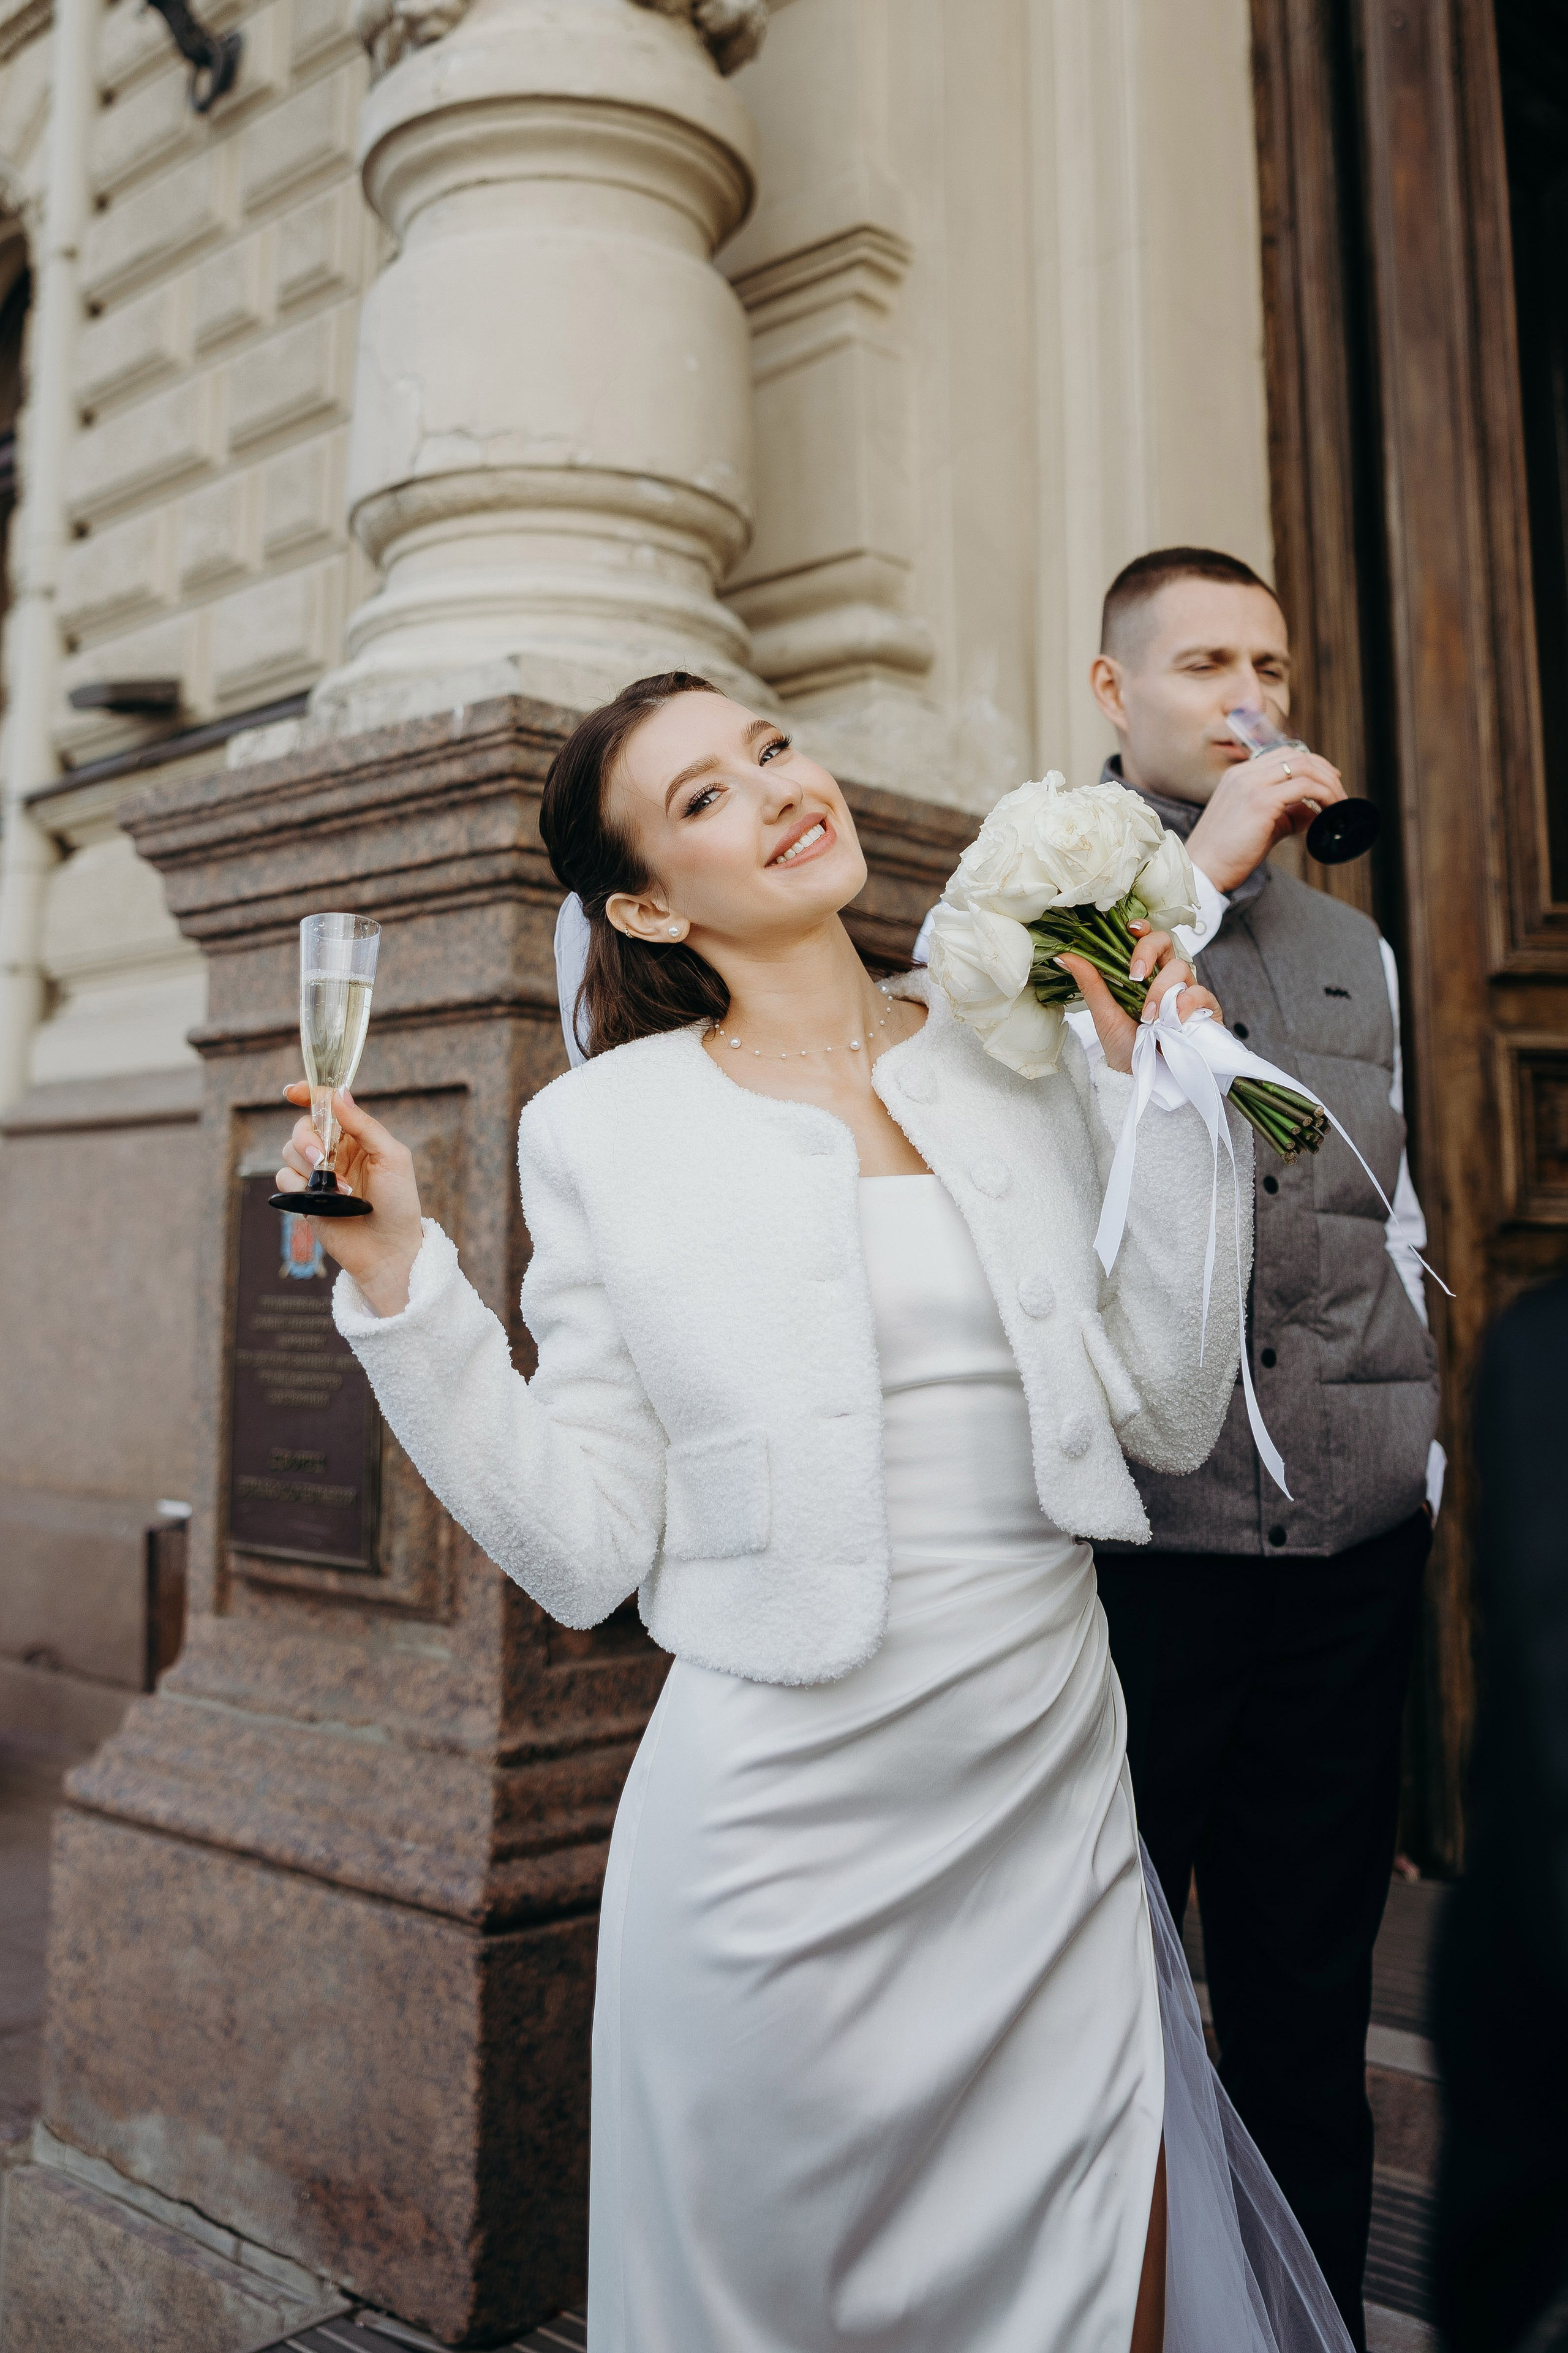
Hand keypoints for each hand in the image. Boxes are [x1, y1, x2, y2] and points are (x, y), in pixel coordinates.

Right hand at [275, 1083, 424, 1315]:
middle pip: (302, 1126)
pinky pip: (283, 1178)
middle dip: (307, 1138)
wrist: (387, 1249)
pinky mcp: (304, 1197)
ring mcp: (318, 1174)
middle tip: (322, 1158)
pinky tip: (323, 1200)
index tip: (292, 1092)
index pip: (327, 1106)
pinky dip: (298, 1186)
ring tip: (337, 1188)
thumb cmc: (398, 1203)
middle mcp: (335, 1151)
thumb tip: (338, 1094)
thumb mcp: (392, 1157)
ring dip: (307, 1165)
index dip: (308, 1094)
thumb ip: (364, 1125)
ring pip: (288, 1150)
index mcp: (357, 1136)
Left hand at [1055, 924, 1222, 1074]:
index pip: (1148, 937)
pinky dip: (1185, 1005)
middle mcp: (1167, 976)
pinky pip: (1201, 993)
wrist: (1142, 1077)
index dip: (1143, 927)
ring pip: (1181, 967)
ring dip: (1161, 991)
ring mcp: (1187, 991)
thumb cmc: (1123, 1044)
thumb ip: (1090, 983)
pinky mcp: (1205, 1009)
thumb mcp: (1104, 1013)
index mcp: (1145, 972)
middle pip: (1166, 941)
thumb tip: (1064, 955)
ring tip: (1148, 1017)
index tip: (1130, 929)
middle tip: (1135, 976)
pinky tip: (1173, 1021)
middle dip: (1148, 952)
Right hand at [1185, 747, 1346, 892]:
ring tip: (1339, 804)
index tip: (1329, 781)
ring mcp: (1251, 785)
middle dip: (1325, 772)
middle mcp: (1244, 774)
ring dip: (1328, 784)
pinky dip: (1323, 796)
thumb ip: (1288, 814)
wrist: (1203, 870)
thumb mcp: (1261, 825)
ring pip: (1304, 767)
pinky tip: (1329, 812)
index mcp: (1239, 775)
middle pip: (1297, 755)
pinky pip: (1304, 787)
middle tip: (1339, 793)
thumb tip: (1317, 812)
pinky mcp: (1261, 801)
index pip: (1283, 755)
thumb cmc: (1228, 854)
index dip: (1312, 765)